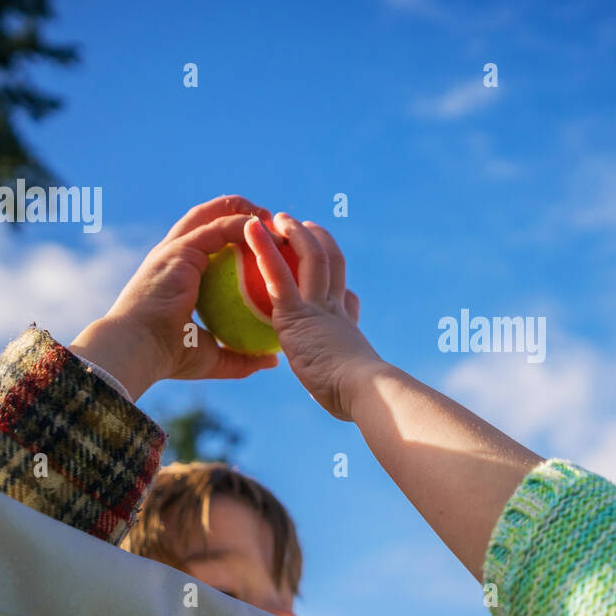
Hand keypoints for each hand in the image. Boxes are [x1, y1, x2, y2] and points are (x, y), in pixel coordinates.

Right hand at [69, 196, 281, 400]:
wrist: (138, 350)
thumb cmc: (169, 356)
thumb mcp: (212, 357)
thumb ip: (241, 357)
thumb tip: (272, 360)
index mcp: (178, 275)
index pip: (207, 245)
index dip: (234, 236)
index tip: (266, 243)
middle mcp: (174, 256)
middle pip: (207, 220)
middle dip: (238, 212)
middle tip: (270, 222)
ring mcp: (174, 250)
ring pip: (210, 215)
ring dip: (242, 211)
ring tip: (270, 217)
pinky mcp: (179, 249)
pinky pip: (217, 229)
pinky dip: (241, 225)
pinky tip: (263, 229)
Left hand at [244, 213, 385, 419]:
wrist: (364, 388)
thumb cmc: (358, 397)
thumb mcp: (349, 388)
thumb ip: (340, 382)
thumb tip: (340, 396)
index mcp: (346, 329)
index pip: (346, 299)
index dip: (338, 282)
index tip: (334, 275)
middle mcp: (335, 310)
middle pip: (331, 265)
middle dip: (320, 243)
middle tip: (306, 228)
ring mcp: (318, 306)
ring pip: (310, 258)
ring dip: (295, 233)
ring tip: (281, 217)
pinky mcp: (297, 311)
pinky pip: (278, 273)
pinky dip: (264, 248)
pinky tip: (252, 230)